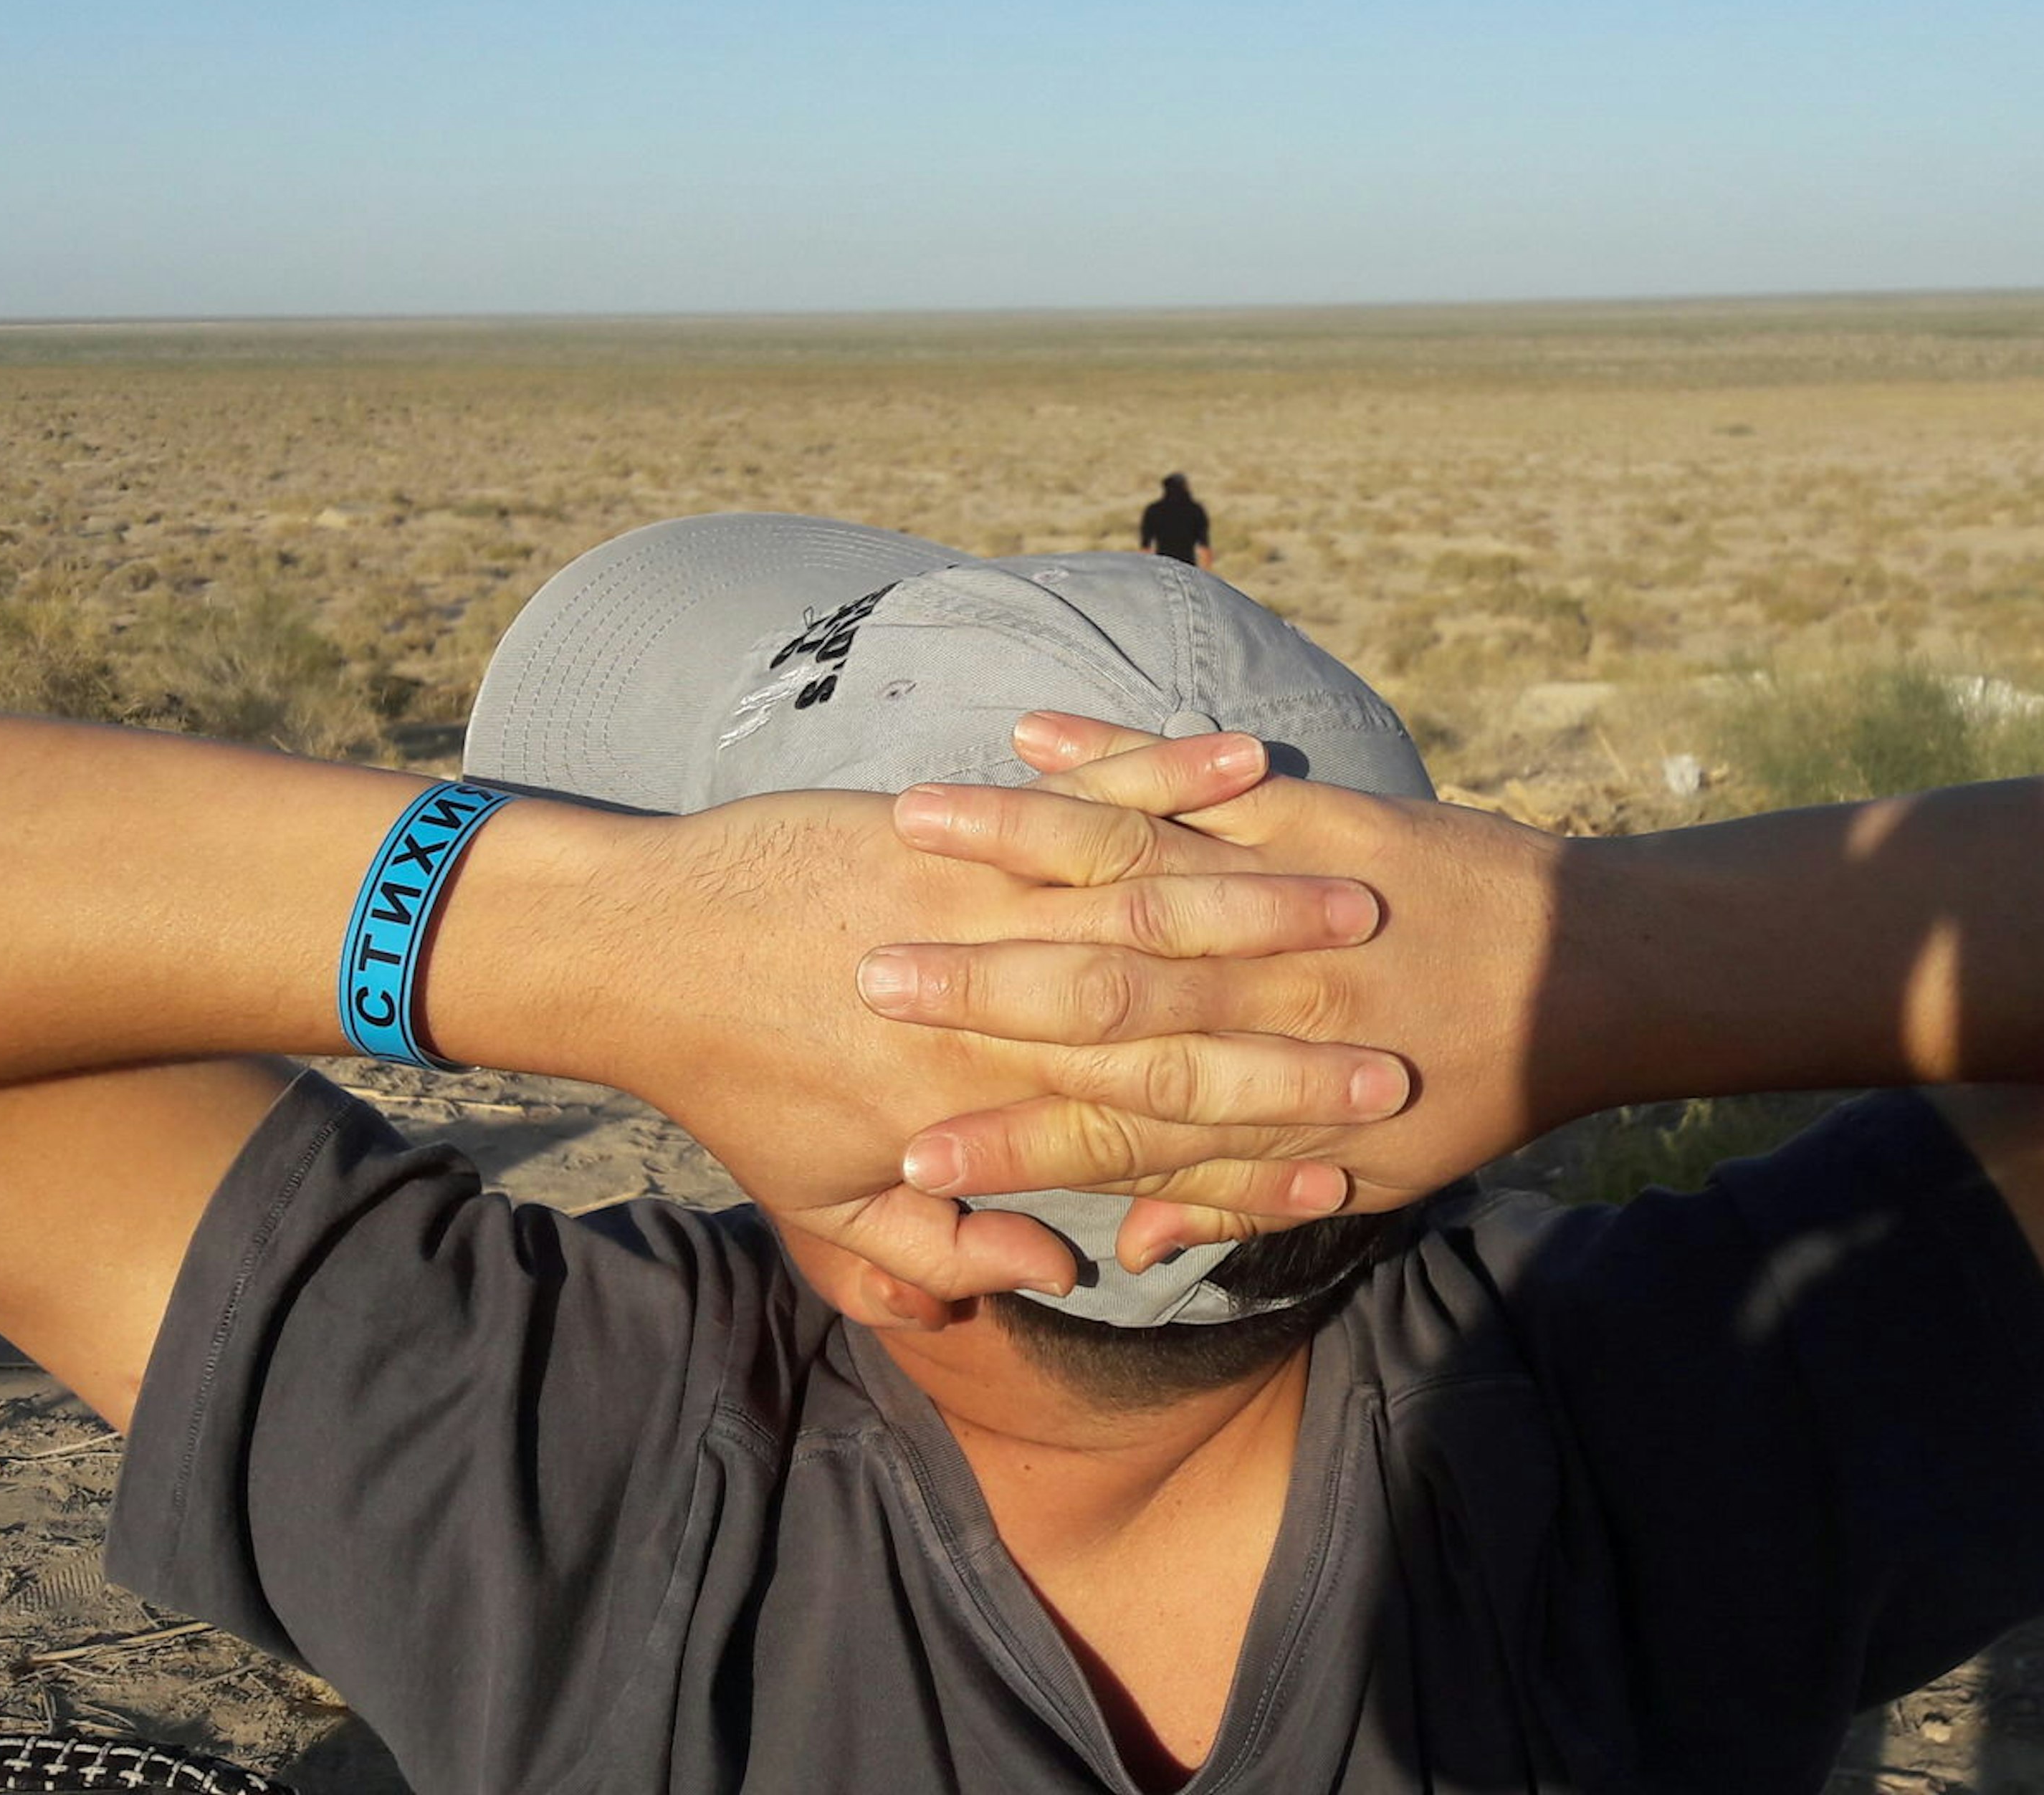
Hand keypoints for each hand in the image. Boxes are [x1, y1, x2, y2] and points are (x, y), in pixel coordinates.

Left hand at [553, 734, 1404, 1296]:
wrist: (638, 951)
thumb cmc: (731, 1083)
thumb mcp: (821, 1208)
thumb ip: (933, 1265)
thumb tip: (1051, 1280)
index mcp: (980, 1109)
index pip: (1154, 1132)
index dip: (1264, 1146)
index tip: (1360, 1144)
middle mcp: (1002, 1010)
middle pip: (1183, 1016)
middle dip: (1302, 1030)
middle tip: (1405, 1035)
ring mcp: (982, 905)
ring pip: (1155, 902)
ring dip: (1268, 902)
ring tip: (1366, 903)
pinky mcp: (958, 829)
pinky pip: (1086, 803)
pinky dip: (1173, 775)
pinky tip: (1257, 763)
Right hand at [867, 713, 1596, 1248]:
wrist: (1593, 977)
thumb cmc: (1473, 1086)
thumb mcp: (1368, 1178)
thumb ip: (1233, 1201)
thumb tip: (1123, 1246)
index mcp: (1262, 1097)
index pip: (1107, 1133)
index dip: (1006, 1148)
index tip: (906, 1154)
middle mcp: (1256, 1003)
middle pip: (1090, 1001)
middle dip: (968, 989)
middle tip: (860, 983)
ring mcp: (1277, 899)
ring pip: (1126, 873)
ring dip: (1011, 845)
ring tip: (909, 828)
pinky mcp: (1308, 817)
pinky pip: (1191, 782)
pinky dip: (1110, 754)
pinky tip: (1027, 734)